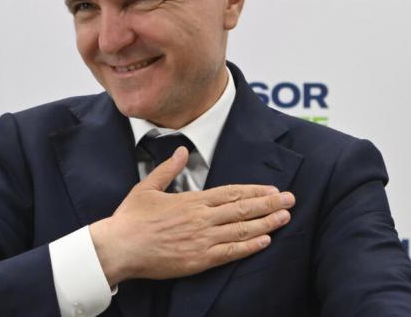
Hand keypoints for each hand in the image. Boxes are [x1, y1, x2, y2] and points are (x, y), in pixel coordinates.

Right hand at [89, 146, 294, 285]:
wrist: (119, 247)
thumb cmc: (131, 219)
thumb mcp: (147, 187)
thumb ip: (168, 169)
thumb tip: (181, 150)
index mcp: (191, 200)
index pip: (231, 193)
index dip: (254, 191)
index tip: (272, 188)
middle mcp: (202, 218)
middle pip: (243, 209)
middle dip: (269, 203)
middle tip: (290, 199)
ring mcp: (202, 240)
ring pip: (242, 230)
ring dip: (267, 223)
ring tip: (285, 217)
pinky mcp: (199, 260)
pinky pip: (231, 252)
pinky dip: (250, 246)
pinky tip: (266, 241)